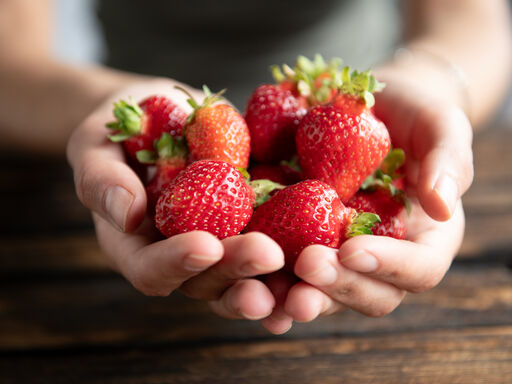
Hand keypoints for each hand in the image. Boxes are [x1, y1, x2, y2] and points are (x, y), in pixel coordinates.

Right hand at [67, 79, 283, 320]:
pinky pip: (271, 256)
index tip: (206, 243)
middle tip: (268, 254)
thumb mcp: (94, 145)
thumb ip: (101, 180)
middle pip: (204, 281)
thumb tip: (127, 214)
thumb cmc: (117, 132)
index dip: (176, 263)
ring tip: (302, 284)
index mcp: (135, 247)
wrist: (156, 118)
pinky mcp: (248, 230)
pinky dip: (293, 270)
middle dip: (235, 271)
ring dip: (272, 285)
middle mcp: (177, 258)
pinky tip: (319, 271)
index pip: (150, 270)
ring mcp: (216, 249)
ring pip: (242, 280)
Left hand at [261, 68, 473, 330]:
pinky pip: (286, 270)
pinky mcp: (303, 241)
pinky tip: (241, 279)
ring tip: (267, 291)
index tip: (353, 248)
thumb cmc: (414, 116)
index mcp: (422, 240)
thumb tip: (442, 206)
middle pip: (367, 294)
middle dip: (336, 286)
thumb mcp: (440, 126)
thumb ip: (448, 162)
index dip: (388, 266)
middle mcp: (381, 258)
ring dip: (295, 297)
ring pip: (323, 293)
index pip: (417, 270)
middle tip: (307, 266)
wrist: (371, 108)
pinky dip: (266, 281)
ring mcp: (340, 254)